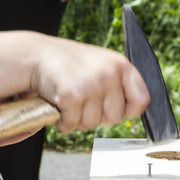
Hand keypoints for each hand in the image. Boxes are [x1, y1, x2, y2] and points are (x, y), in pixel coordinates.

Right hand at [32, 38, 148, 132]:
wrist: (38, 55)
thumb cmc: (70, 63)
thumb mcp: (102, 65)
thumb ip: (118, 84)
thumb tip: (132, 112)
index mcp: (121, 65)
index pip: (141, 100)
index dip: (129, 111)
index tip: (116, 110)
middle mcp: (110, 74)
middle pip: (115, 118)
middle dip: (98, 116)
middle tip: (83, 102)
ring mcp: (91, 85)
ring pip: (92, 124)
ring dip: (78, 119)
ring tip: (69, 100)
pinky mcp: (72, 96)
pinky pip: (72, 125)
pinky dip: (63, 122)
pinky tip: (58, 105)